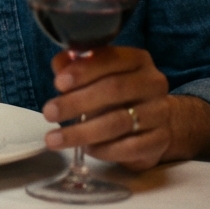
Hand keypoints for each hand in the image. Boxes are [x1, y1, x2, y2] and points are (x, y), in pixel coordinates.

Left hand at [40, 46, 174, 170]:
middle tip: (49, 112)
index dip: (83, 70)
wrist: (158, 121)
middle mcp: (153, 83)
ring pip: (119, 122)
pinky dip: (103, 149)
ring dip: (82, 131)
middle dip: (76, 102)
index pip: (111, 59)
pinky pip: (129, 147)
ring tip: (56, 138)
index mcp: (137, 60)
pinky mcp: (160, 140)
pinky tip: (86, 149)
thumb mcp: (96, 76)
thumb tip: (60, 66)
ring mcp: (159, 112)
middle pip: (114, 89)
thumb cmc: (118, 94)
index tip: (59, 83)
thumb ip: (75, 68)